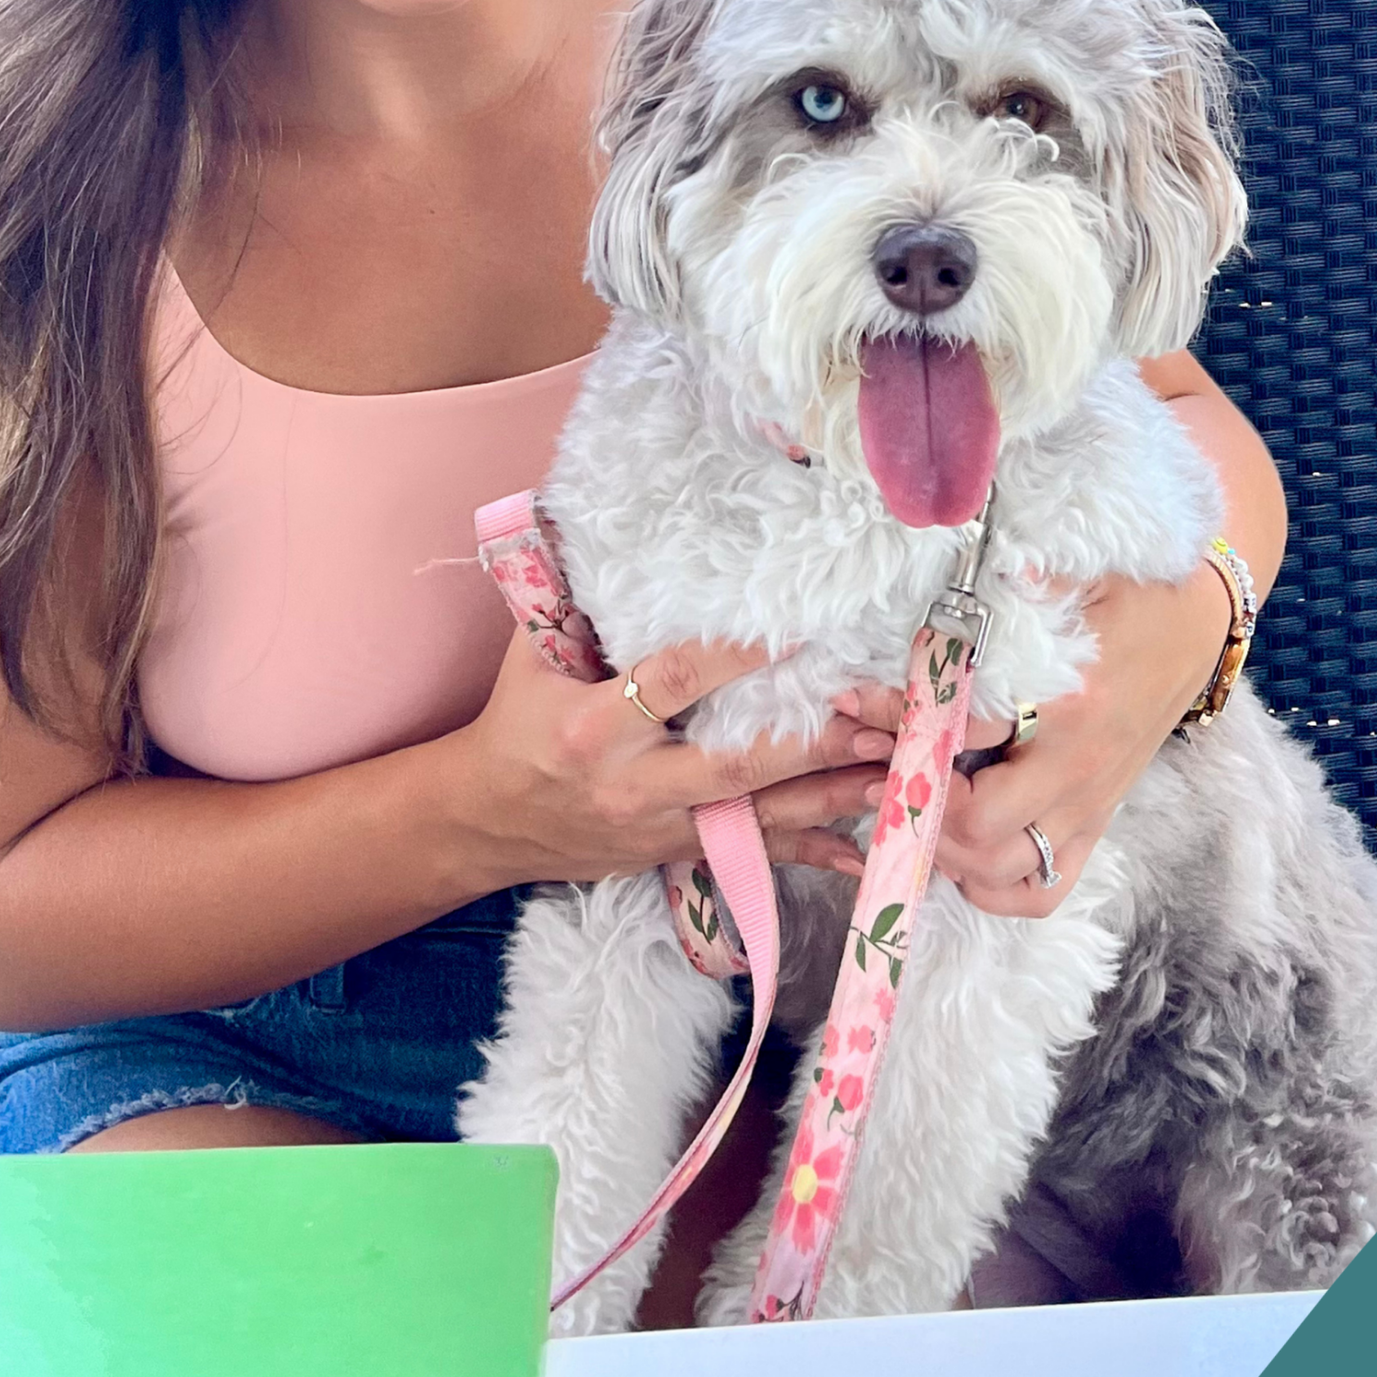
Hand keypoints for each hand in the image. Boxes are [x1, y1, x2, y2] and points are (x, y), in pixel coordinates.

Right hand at [442, 624, 894, 890]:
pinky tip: (859, 848)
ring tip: (890, 770)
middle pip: (736, 765)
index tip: (794, 629)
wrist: (486, 821)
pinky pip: (752, 854)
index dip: (734, 657)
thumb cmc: (514, 723)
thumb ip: (574, 600)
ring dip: (828, 794)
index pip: (674, 683)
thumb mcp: (529, 655)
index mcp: (595, 726)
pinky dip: (808, 851)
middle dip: (810, 743)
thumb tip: (601, 522)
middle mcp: (634, 783)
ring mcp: (661, 826)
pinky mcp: (677, 852)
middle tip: (875, 718)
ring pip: (758, 817)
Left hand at [832, 560, 1231, 916]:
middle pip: (979, 825)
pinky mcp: (1097, 822)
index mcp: (1069, 703)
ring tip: (910, 803)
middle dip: (919, 800)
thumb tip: (969, 559)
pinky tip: (958, 853)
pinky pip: (1043, 889)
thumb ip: (1024, 582)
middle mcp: (1078, 767)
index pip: (962, 731)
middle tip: (879, 764)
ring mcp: (1089, 804)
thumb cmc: (1134, 595)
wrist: (1201, 626)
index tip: (854, 701)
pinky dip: (993, 889)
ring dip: (946, 850)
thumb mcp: (1080, 575)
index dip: (898, 718)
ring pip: (1003, 871)